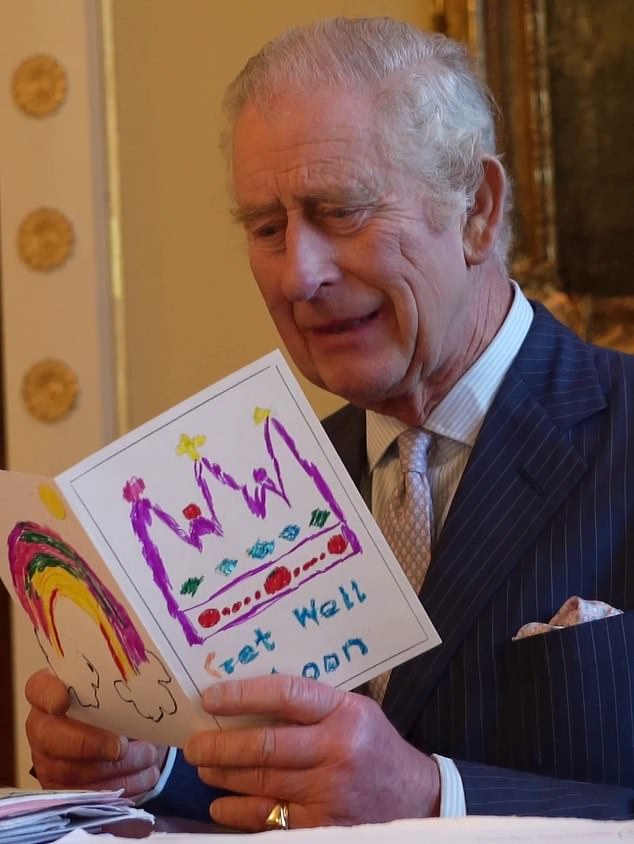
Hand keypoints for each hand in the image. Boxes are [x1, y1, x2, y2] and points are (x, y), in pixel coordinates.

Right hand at [25, 669, 167, 797]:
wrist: (125, 737)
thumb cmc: (119, 705)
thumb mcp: (120, 693)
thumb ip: (121, 692)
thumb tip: (146, 699)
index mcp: (53, 693)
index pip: (39, 688)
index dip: (48, 695)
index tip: (64, 700)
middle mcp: (43, 726)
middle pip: (49, 736)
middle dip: (88, 743)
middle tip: (121, 747)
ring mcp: (47, 760)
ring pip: (70, 771)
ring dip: (115, 768)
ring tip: (148, 757)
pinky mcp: (61, 789)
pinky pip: (85, 795)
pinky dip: (120, 786)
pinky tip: (145, 776)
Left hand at [184, 674, 439, 830]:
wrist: (416, 798)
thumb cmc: (374, 745)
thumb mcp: (353, 710)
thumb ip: (311, 704)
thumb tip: (250, 698)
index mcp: (344, 712)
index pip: (285, 695)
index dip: (243, 695)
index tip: (211, 698)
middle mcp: (336, 750)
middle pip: (265, 746)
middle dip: (220, 746)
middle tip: (194, 744)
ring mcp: (328, 792)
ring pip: (261, 783)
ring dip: (224, 776)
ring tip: (204, 768)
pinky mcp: (322, 826)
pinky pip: (269, 818)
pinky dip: (238, 812)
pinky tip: (221, 806)